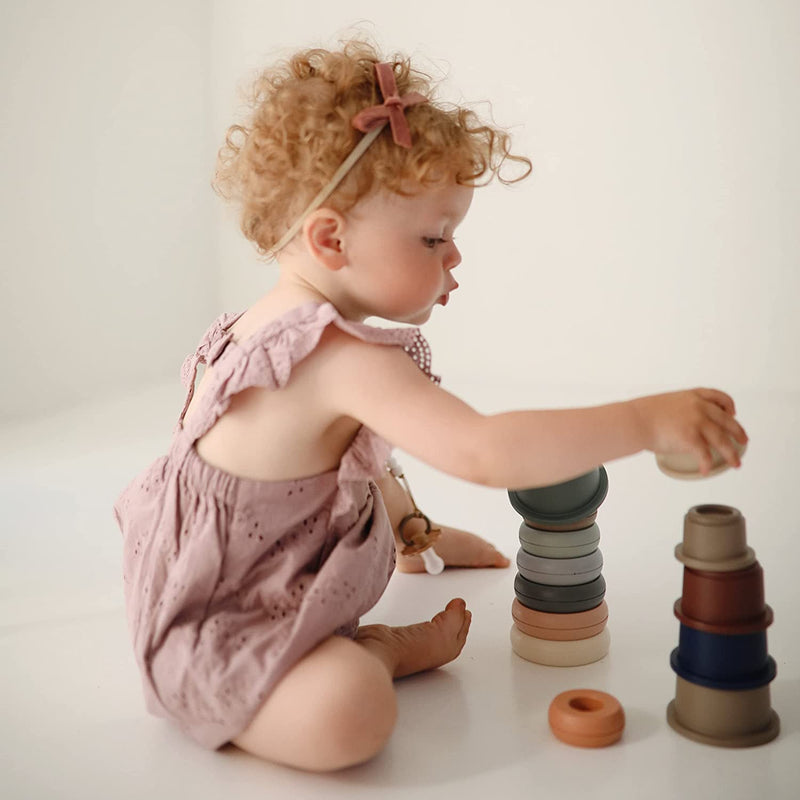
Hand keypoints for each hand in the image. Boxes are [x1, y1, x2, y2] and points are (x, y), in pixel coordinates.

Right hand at [629, 388, 747, 474]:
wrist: (634, 420)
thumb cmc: (642, 414)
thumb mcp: (665, 403)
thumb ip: (677, 410)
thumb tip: (676, 423)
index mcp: (692, 396)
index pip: (719, 397)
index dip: (729, 406)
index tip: (733, 413)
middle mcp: (699, 408)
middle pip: (727, 421)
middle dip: (738, 433)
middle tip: (743, 442)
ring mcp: (697, 423)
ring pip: (722, 440)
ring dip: (731, 454)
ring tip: (736, 464)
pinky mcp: (691, 438)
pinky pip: (705, 455)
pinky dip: (706, 464)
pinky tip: (706, 471)